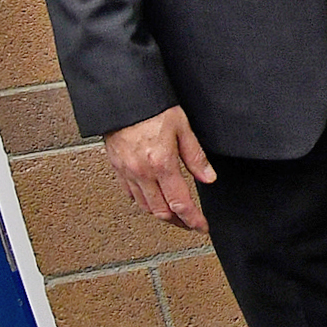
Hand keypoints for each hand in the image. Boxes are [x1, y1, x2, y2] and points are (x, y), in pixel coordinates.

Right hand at [103, 105, 214, 232]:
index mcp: (161, 164)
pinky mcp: (117, 169)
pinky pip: (131, 195)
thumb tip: (209, 178)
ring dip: (162, 216)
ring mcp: (127, 172)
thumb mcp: (182, 128)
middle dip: (179, 223)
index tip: (202, 226)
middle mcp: (142, 173)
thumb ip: (196, 156)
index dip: (193, 219)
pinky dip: (144, 203)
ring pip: (145, 206)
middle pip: (161, 212)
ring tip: (176, 217)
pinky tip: (153, 200)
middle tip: (192, 224)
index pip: (180, 203)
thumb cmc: (151, 108)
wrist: (122, 99)